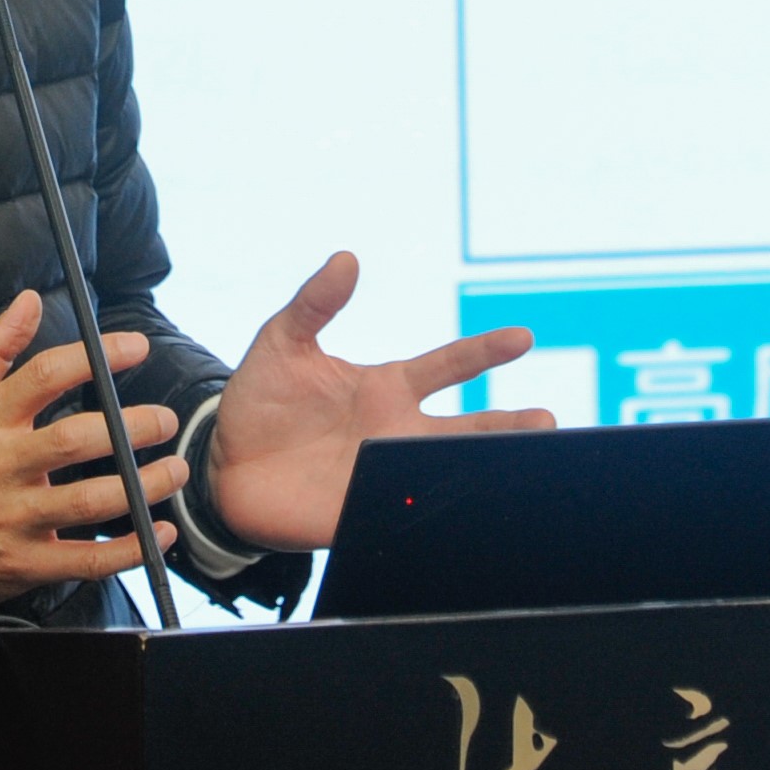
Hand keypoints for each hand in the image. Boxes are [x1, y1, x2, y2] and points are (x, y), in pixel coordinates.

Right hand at [0, 291, 186, 620]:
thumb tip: (30, 301)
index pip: (45, 376)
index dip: (96, 357)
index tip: (136, 347)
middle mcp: (0, 467)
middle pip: (75, 440)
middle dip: (131, 427)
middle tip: (164, 420)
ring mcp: (12, 518)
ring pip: (88, 502)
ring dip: (141, 487)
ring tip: (174, 469)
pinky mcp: (23, 563)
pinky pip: (85, 559)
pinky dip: (129, 549)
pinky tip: (159, 531)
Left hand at [204, 253, 547, 554]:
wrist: (222, 463)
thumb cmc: (259, 399)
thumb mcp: (282, 341)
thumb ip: (314, 304)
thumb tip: (346, 259)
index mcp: (386, 388)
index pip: (448, 366)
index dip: (485, 351)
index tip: (523, 338)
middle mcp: (397, 431)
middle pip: (468, 428)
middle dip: (510, 427)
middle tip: (547, 423)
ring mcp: (385, 473)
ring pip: (450, 471)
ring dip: (485, 470)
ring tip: (527, 469)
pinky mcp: (363, 511)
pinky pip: (407, 510)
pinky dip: (436, 509)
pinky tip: (464, 510)